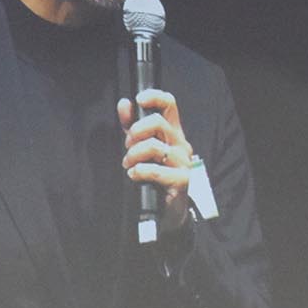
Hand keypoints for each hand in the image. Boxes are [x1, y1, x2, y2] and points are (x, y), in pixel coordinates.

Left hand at [118, 89, 193, 232]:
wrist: (166, 211)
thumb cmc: (153, 177)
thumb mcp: (140, 148)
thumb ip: (132, 126)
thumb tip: (124, 103)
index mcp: (173, 133)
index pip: (169, 105)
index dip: (154, 97)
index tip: (139, 100)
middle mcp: (181, 144)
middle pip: (158, 122)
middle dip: (136, 132)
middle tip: (127, 146)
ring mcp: (183, 162)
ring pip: (154, 146)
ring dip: (134, 155)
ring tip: (128, 165)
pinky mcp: (182, 181)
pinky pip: (156, 170)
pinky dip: (139, 171)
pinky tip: (134, 176)